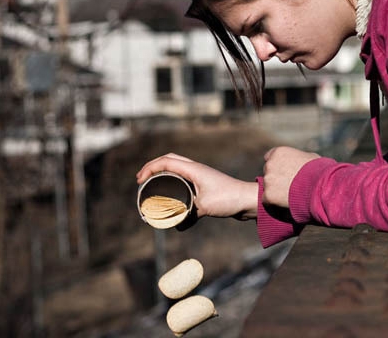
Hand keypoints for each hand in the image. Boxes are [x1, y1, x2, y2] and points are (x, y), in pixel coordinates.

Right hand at [137, 153, 258, 219]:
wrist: (248, 199)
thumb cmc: (228, 199)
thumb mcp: (204, 208)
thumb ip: (188, 216)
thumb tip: (176, 227)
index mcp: (194, 169)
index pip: (167, 162)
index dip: (150, 168)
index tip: (139, 180)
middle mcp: (196, 169)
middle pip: (170, 160)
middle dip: (153, 166)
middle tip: (141, 180)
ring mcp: (201, 175)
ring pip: (177, 167)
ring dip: (163, 171)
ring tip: (151, 184)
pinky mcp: (205, 183)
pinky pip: (184, 176)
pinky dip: (174, 180)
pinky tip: (170, 192)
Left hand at [262, 146, 320, 208]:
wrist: (320, 185)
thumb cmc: (319, 170)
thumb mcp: (310, 157)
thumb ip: (300, 158)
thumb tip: (303, 162)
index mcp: (279, 152)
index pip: (271, 158)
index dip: (278, 166)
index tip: (284, 173)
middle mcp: (270, 164)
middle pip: (268, 173)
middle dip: (276, 179)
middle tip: (288, 186)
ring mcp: (268, 180)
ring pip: (267, 187)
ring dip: (275, 191)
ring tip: (290, 196)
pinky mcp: (268, 195)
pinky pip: (267, 200)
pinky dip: (275, 203)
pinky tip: (286, 203)